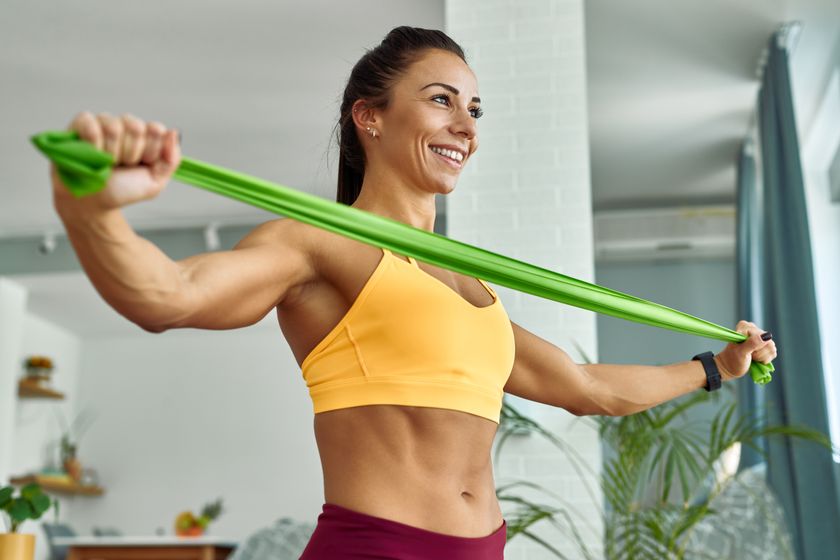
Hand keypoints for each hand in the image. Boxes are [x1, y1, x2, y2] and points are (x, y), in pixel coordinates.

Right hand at [51, 111, 180, 212]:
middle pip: (136, 127)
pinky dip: (92, 143)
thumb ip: (171, 159)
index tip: (142, 164)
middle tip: (122, 166)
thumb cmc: (122, 191)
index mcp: (146, 137)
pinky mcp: (82, 123)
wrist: (93, 202)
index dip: (149, 151)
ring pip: (114, 127)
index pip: (156, 129)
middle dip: (130, 154)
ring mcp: (104, 122)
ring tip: (105, 163)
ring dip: (110, 153)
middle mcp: (126, 125)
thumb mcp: (155, 182)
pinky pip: (90, 124)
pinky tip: (91, 154)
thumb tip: (173, 133)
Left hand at [714, 320, 777, 380]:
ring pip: (772, 347)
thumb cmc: (733, 359)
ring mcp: (760, 338)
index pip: (761, 335)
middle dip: (759, 352)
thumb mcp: (741, 352)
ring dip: (762, 356)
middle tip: (748, 354)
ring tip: (751, 357)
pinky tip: (756, 359)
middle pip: (768, 342)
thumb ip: (752, 343)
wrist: (730, 368)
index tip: (745, 349)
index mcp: (746, 326)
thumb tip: (767, 336)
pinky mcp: (765, 346)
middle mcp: (754, 329)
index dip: (756, 346)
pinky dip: (765, 359)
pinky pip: (773, 352)